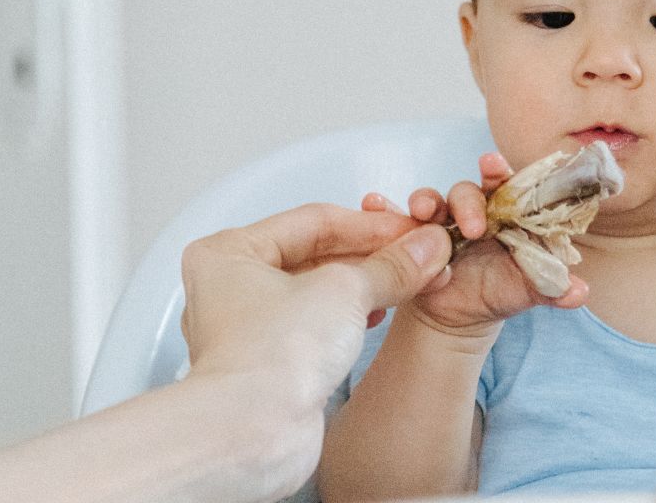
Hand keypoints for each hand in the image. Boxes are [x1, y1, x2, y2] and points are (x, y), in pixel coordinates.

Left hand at [180, 204, 452, 407]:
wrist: (254, 434)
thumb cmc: (270, 357)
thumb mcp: (345, 290)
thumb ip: (391, 265)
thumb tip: (425, 248)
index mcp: (230, 252)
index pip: (315, 221)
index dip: (371, 224)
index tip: (412, 231)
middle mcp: (231, 286)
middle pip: (316, 253)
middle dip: (372, 255)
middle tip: (417, 255)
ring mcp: (250, 327)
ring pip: (319, 290)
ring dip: (367, 285)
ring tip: (409, 281)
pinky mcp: (271, 362)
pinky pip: (318, 324)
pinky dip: (351, 316)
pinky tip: (380, 314)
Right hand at [361, 153, 587, 335]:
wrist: (460, 318)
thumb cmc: (500, 292)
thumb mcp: (528, 291)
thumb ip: (554, 288)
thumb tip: (580, 292)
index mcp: (505, 212)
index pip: (506, 183)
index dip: (500, 170)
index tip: (494, 165)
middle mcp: (471, 209)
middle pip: (467, 190)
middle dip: (467, 200)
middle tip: (473, 225)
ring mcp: (439, 221)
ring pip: (430, 199)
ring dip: (424, 200)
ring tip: (421, 211)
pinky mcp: (411, 235)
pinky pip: (394, 217)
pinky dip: (383, 209)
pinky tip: (373, 204)